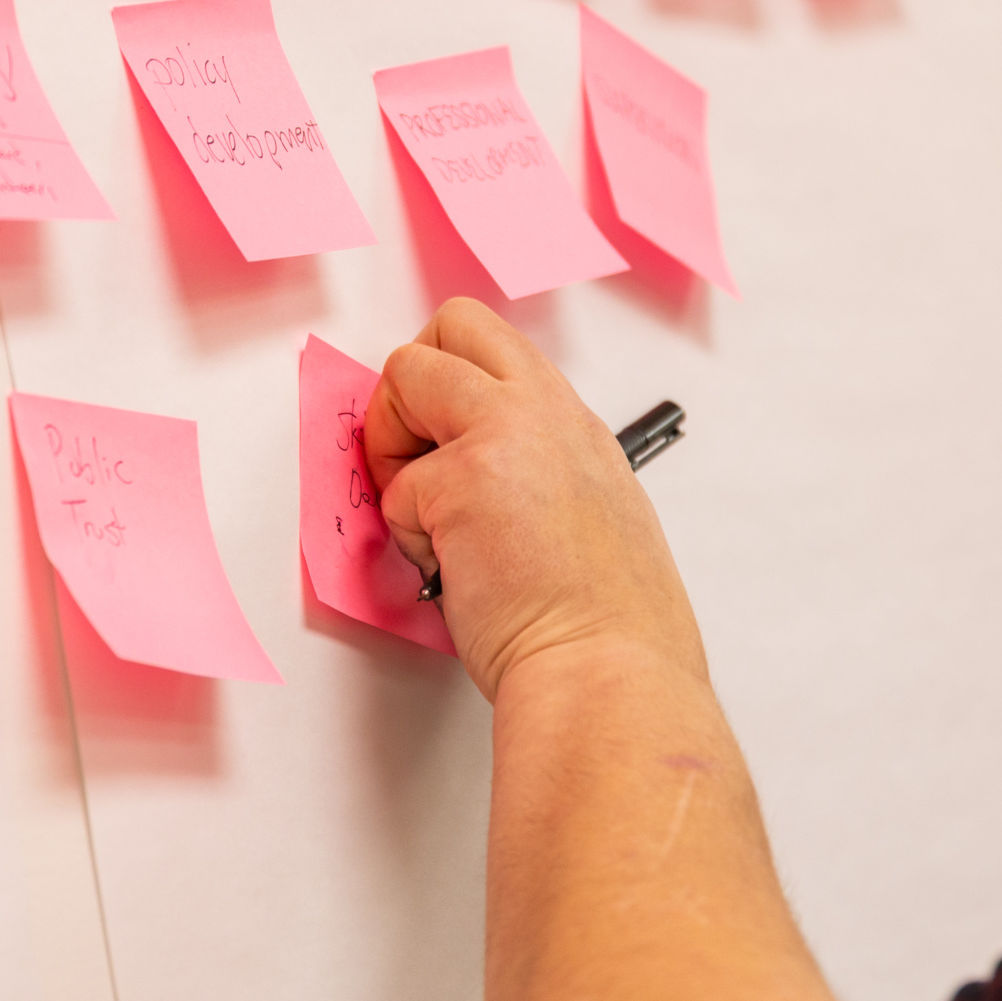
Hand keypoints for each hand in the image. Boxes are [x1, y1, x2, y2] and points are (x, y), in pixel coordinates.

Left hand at [363, 299, 705, 701]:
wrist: (607, 675)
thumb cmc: (603, 628)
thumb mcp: (592, 519)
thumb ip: (536, 476)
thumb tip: (471, 477)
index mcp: (578, 429)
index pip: (499, 352)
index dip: (452, 387)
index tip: (445, 444)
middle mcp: (546, 415)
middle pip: (453, 324)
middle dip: (411, 381)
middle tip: (416, 457)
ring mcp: (503, 437)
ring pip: (405, 373)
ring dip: (395, 446)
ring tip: (433, 520)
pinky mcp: (461, 481)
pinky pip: (394, 485)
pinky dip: (407, 532)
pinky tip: (453, 569)